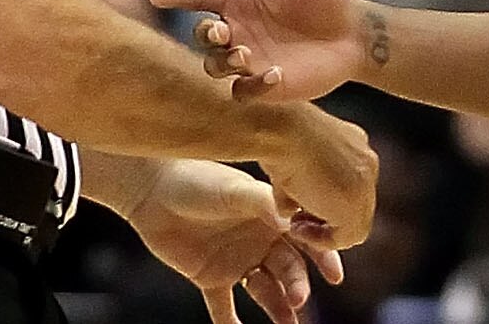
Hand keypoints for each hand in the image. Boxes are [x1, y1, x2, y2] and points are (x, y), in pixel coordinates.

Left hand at [127, 159, 344, 323]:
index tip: (335, 275)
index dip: (323, 257)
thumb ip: (264, 204)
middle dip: (297, 285)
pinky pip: (224, 307)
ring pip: (264, 291)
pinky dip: (230, 323)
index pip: (305, 240)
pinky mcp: (210, 277)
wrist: (152, 189)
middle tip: (298, 300)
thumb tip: (293, 220)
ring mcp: (237, 261)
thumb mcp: (235, 190)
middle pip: (287, 270)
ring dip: (277, 308)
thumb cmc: (197, 179)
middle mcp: (259, 240)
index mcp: (272, 217)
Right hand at [151, 0, 369, 101]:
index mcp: (237, 1)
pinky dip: (253, 85)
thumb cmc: (323, 0)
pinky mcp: (263, 86)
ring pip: (215, 66)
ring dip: (224, 61)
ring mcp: (247, 60)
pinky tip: (274, 75)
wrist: (350, 35)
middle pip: (202, 35)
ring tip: (245, 55)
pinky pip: (243, 92)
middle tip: (223, 31)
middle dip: (206, 34)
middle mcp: (236, 31)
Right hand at [259, 105, 377, 248]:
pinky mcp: (357, 202)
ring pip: (355, 222)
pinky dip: (322, 239)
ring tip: (297, 228)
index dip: (325, 202)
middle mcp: (366, 160)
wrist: (282, 129)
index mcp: (354, 143)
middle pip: (356, 204)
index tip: (301, 210)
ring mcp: (365, 181)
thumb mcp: (290, 160)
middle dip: (327, 218)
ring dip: (324, 232)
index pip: (349, 184)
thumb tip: (290, 211)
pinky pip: (347, 235)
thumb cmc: (277, 134)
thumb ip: (297, 187)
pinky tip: (299, 229)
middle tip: (299, 224)